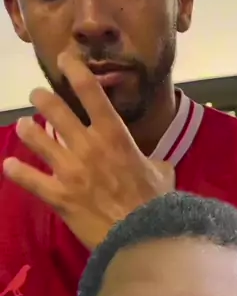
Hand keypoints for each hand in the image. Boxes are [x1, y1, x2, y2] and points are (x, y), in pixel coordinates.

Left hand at [2, 53, 174, 249]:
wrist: (143, 236)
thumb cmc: (155, 202)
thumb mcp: (162, 172)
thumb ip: (151, 161)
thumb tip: (152, 163)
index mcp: (114, 135)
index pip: (91, 93)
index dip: (75, 72)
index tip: (65, 59)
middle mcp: (87, 146)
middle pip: (56, 111)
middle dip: (43, 98)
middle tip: (37, 95)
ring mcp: (69, 170)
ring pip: (38, 139)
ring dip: (28, 130)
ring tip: (23, 126)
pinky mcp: (59, 196)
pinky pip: (30, 179)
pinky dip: (17, 172)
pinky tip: (8, 165)